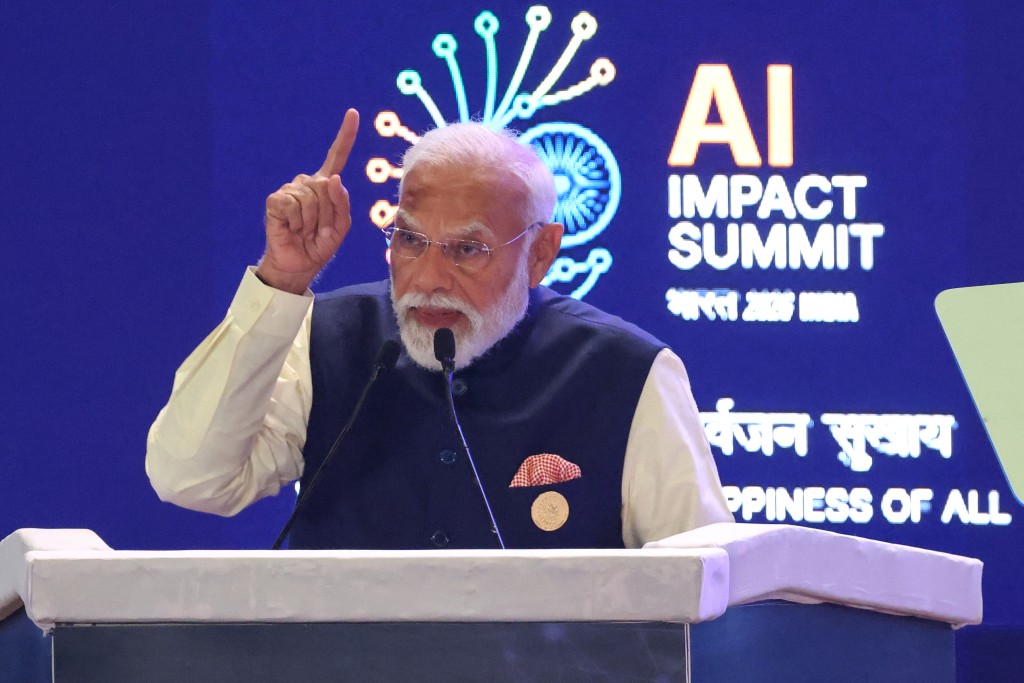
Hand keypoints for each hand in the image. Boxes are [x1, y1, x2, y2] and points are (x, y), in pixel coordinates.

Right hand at [257, 109, 359, 293]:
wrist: (299, 264)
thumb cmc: (319, 245)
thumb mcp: (341, 226)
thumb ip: (342, 203)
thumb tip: (332, 179)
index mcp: (325, 186)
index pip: (336, 156)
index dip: (345, 136)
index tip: (352, 113)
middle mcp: (307, 183)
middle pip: (326, 187)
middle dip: (326, 214)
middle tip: (317, 229)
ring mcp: (290, 190)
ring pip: (310, 198)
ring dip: (311, 221)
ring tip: (304, 230)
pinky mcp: (275, 200)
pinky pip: (293, 205)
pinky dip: (296, 222)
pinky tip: (291, 227)